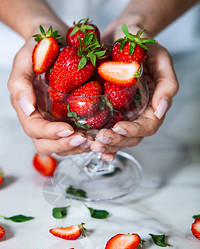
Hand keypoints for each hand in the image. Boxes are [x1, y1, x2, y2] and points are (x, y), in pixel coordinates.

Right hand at [7, 26, 92, 155]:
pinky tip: (96, 136)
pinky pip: (72, 137)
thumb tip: (26, 108)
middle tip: (84, 140)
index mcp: (27, 108)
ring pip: (60, 145)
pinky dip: (83, 141)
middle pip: (46, 144)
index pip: (34, 129)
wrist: (55, 40)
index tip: (68, 129)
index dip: (50, 133)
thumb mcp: (26, 59)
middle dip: (64, 145)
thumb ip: (20, 83)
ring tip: (93, 141)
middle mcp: (40, 118)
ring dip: (75, 147)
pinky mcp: (68, 119)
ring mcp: (54, 121)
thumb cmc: (38, 47)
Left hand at [90, 26, 178, 160]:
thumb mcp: (160, 59)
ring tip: (92, 144)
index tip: (119, 128)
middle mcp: (138, 114)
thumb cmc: (142, 45)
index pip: (148, 126)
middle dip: (116, 141)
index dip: (134, 131)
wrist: (119, 36)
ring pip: (118, 138)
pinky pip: (105, 130)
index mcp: (152, 105)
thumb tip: (162, 110)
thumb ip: (167, 83)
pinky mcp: (107, 111)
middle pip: (131, 137)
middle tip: (100, 139)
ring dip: (106, 144)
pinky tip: (91, 146)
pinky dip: (101, 142)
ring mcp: (122, 114)